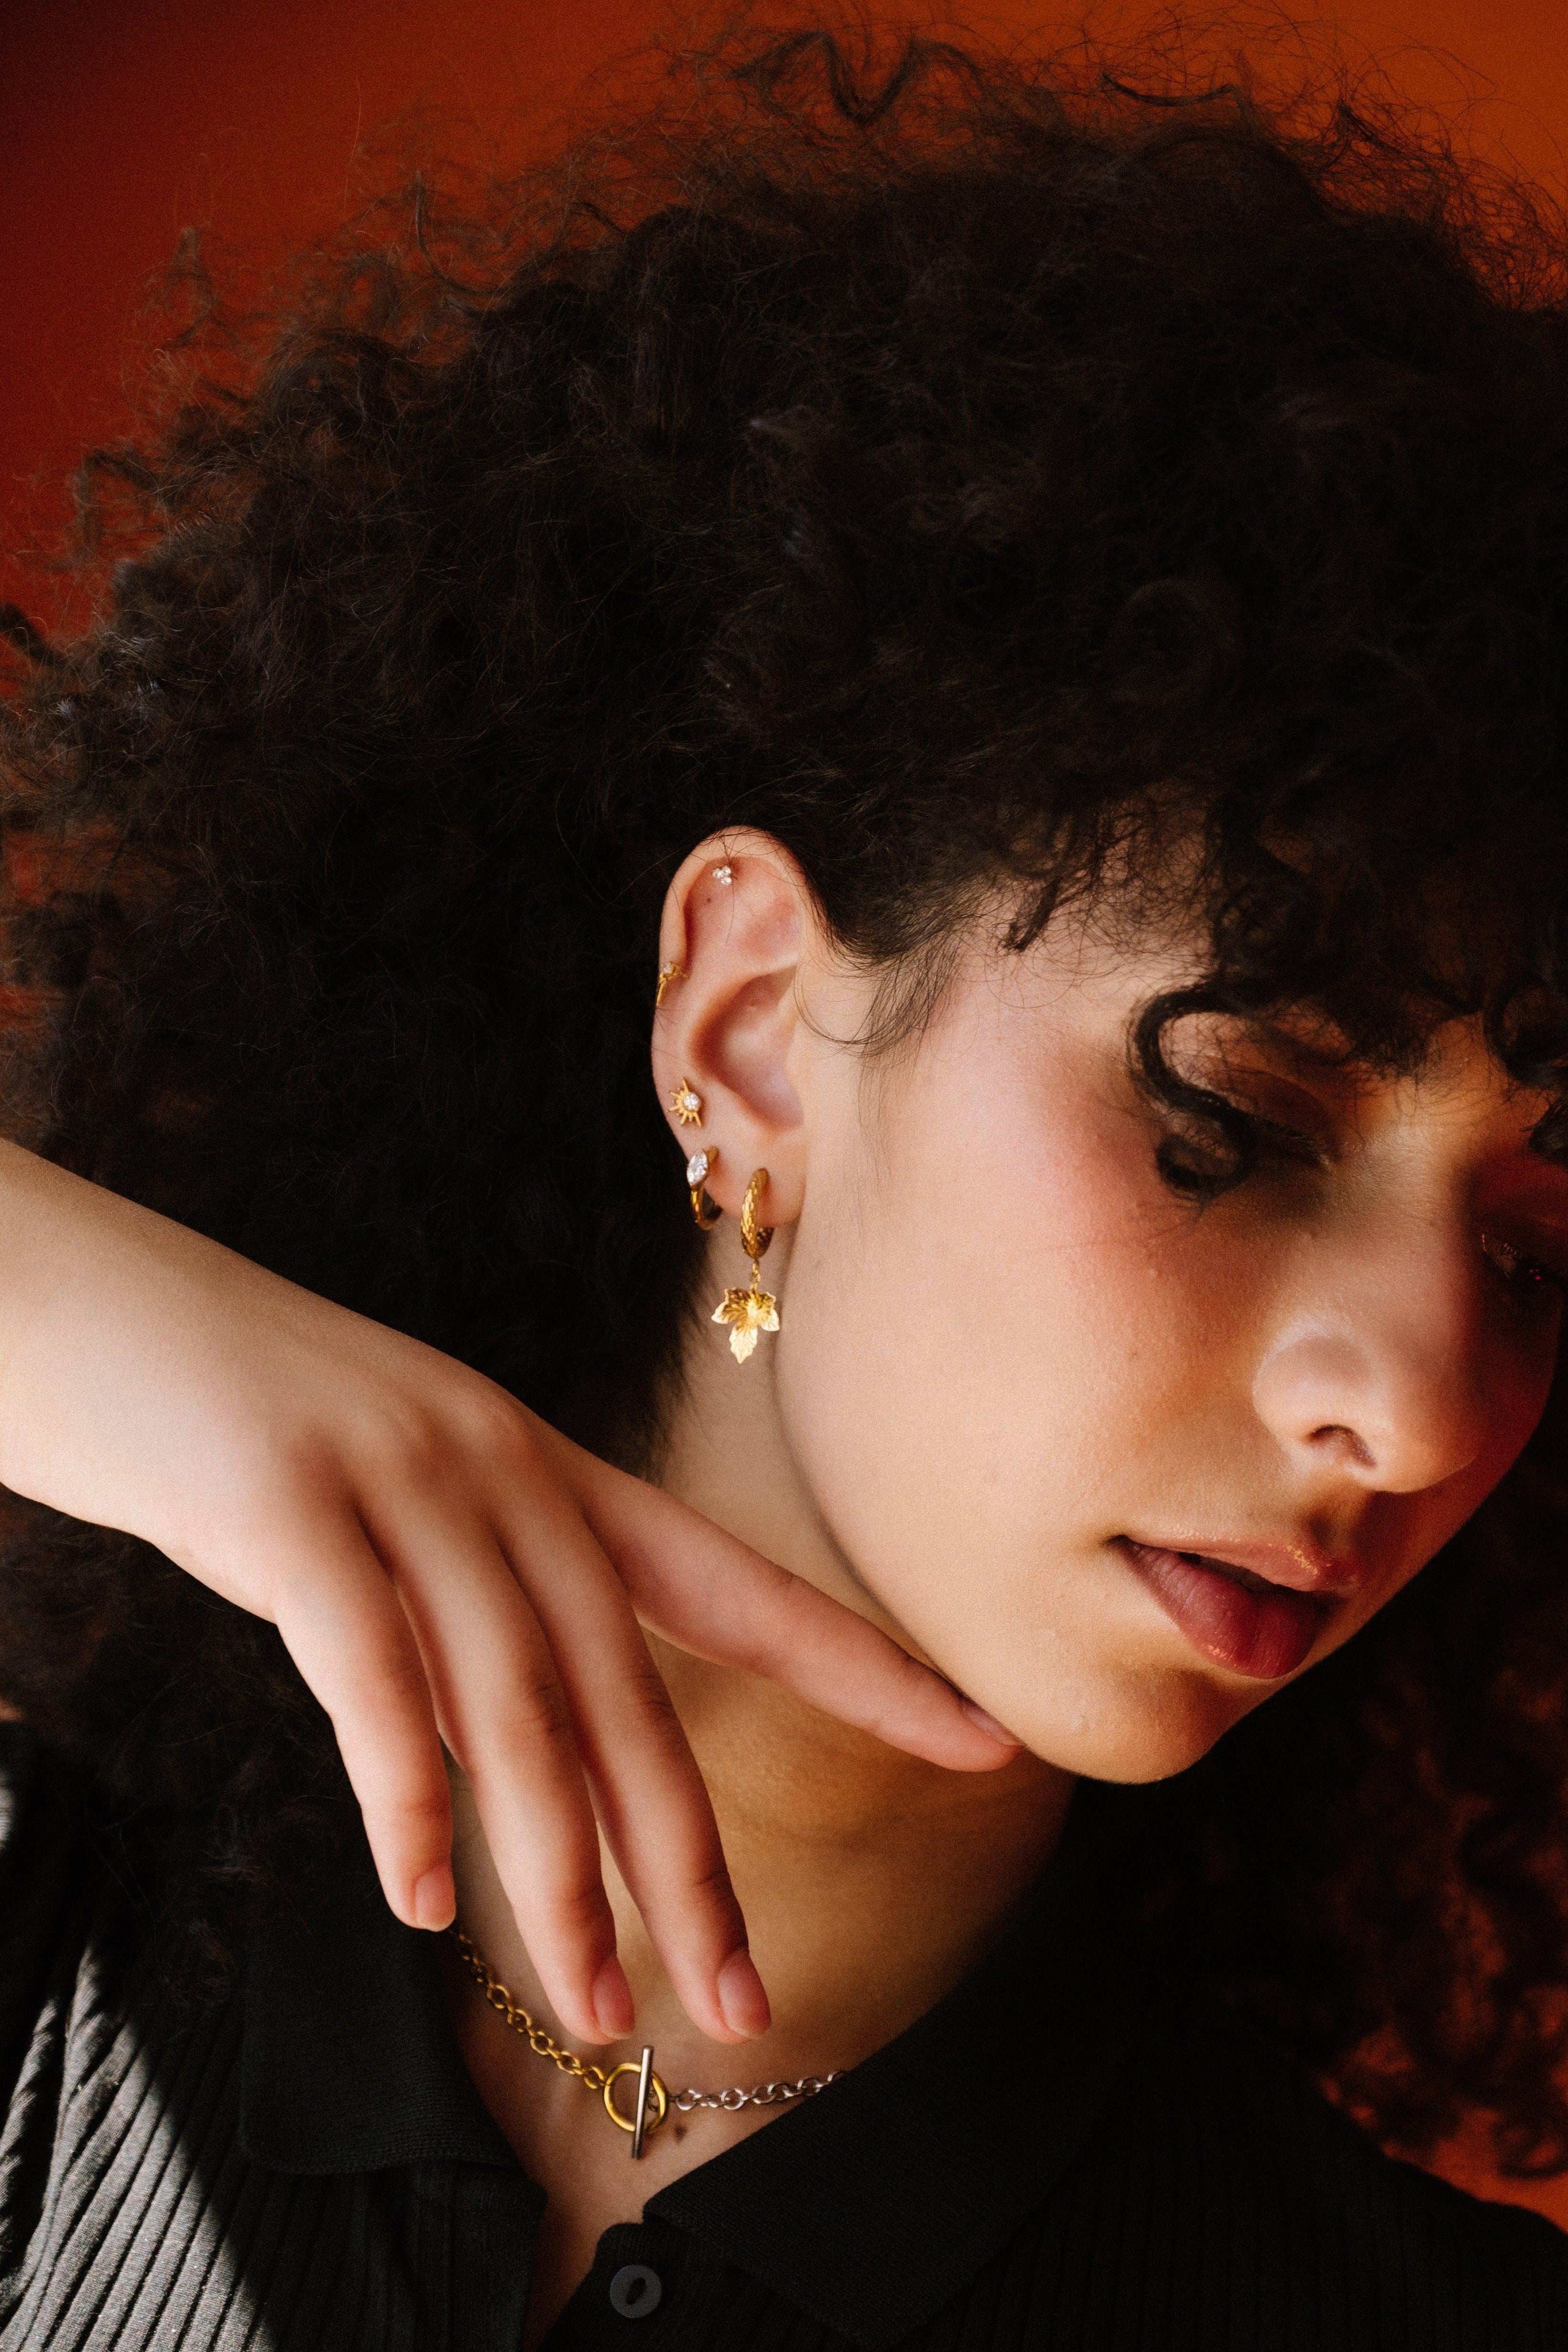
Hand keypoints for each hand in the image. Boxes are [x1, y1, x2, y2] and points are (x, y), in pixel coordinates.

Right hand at [0, 1140, 1015, 2044]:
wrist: (84, 1301)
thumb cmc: (236, 1421)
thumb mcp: (391, 1510)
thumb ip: (464, 1620)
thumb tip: (509, 1774)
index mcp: (543, 1471)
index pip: (735, 1584)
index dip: (862, 1667)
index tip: (983, 1739)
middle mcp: (499, 1469)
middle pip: (629, 1691)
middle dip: (689, 1860)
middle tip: (744, 1999)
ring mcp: (396, 1480)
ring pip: (514, 1707)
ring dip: (555, 1873)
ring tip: (600, 2004)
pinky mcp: (285, 1503)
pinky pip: (371, 1673)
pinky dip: (406, 1793)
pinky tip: (424, 1898)